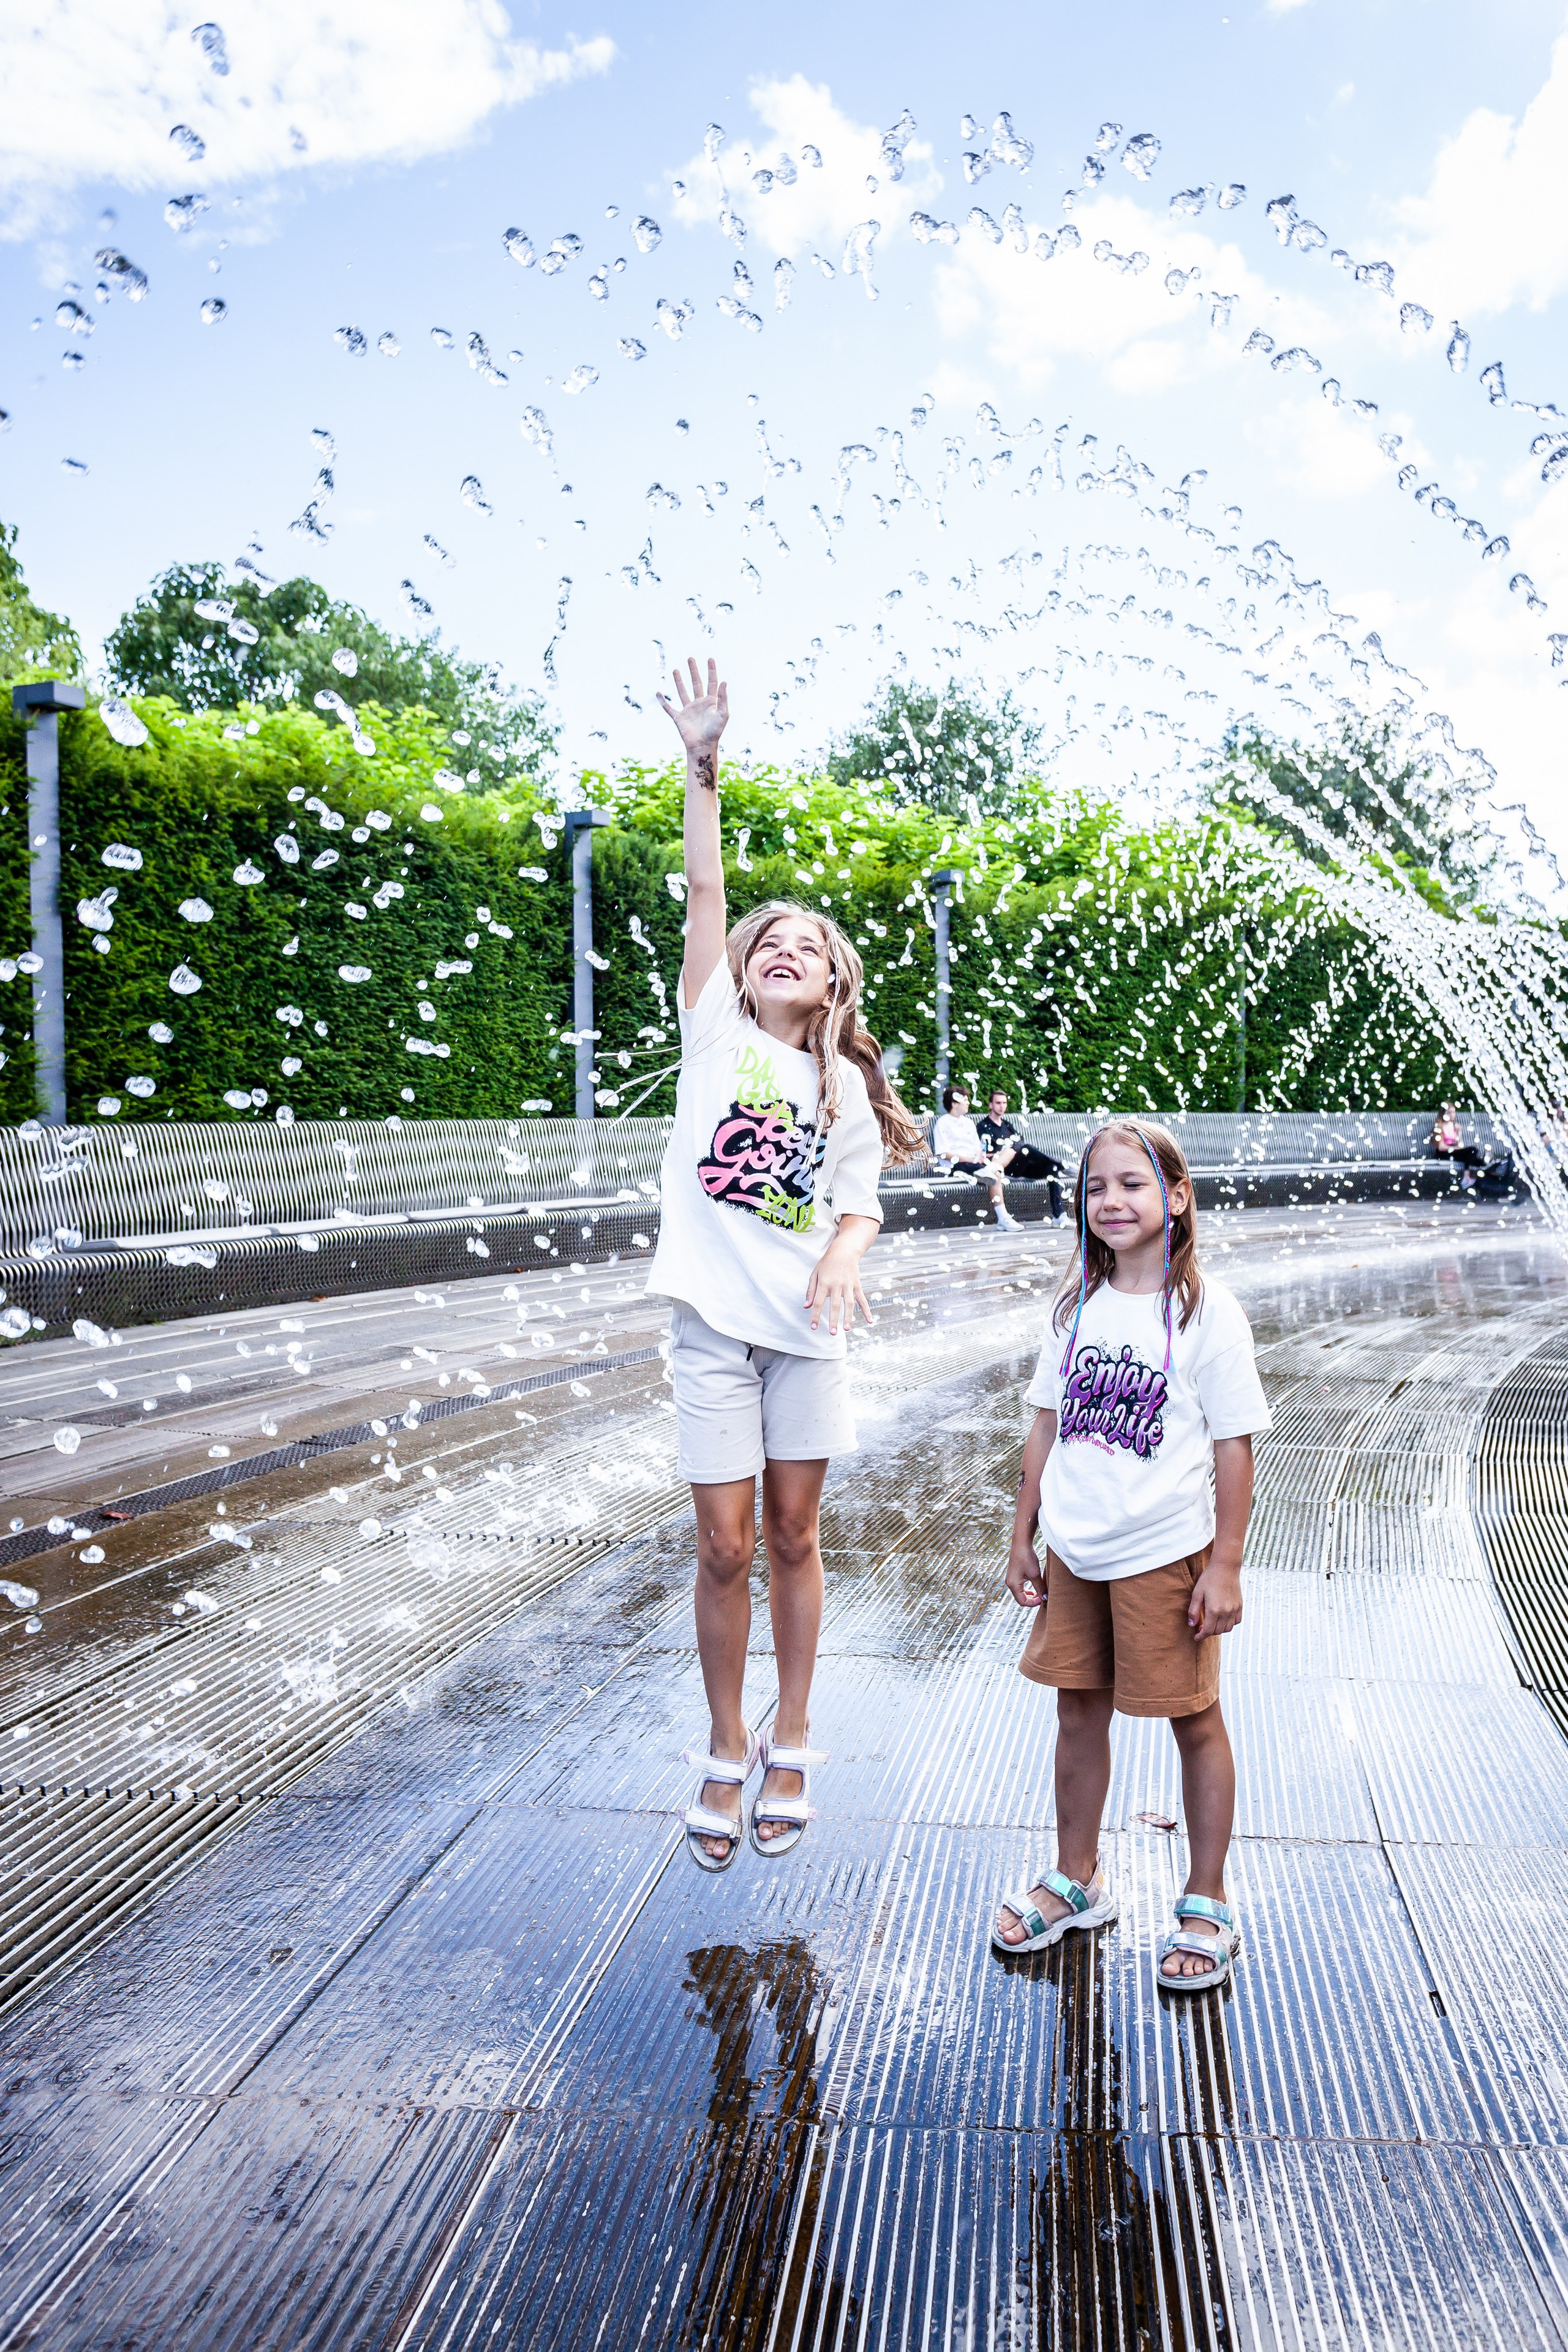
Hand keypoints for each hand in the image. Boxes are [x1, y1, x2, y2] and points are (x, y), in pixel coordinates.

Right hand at [657, 656, 728, 775]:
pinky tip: (658, 693)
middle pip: (696, 683)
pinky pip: (669, 708)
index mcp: (711, 702)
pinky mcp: (679, 717)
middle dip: (694, 671)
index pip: (711, 683)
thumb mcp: (723, 714)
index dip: (711, 671)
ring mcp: (688, 710)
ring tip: (676, 670)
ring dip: (679, 681)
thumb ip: (723, 698)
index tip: (710, 659)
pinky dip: (663, 701)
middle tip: (690, 658)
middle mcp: (699, 704)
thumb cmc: (715, 732)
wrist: (702, 746)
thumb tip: (724, 681)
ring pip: (683, 692)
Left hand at [804, 1239, 871, 1333]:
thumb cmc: (827, 1263)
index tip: (813, 1327)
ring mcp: (848, 1285)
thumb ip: (811, 1291)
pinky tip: (869, 1320)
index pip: (818, 1302)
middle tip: (832, 1333)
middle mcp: (836, 1284)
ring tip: (847, 1329)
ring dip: (848, 1317)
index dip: (815, 1315)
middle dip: (833, 1320)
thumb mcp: (815, 1274)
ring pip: (849, 1303)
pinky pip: (862, 1299)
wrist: (844, 1250)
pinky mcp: (857, 1285)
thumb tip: (806, 1306)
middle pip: (834, 1305)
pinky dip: (866, 1310)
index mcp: (824, 1282)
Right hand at [1005, 1538, 1044, 1608]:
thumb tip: (1045, 1598)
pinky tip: (1035, 1586)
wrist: (1021, 1543)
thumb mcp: (1035, 1575)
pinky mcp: (1014, 1574)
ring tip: (1040, 1592)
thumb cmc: (1026, 1558)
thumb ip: (1040, 1588)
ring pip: (1021, 1593)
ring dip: (1031, 1594)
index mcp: (1013, 1585)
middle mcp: (1010, 1583)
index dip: (1034, 1603)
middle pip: (1021, 1598)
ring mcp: (1011, 1578)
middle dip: (1032, 1599)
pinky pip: (1020, 1587)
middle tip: (1043, 1596)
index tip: (1043, 1598)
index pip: (1023, 1602)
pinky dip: (1028, 1589)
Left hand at [1188, 1558, 1242, 1638]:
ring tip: (1212, 1623)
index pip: (1208, 1631)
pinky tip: (1222, 1618)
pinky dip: (1229, 1623)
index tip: (1196, 1637)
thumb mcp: (1197, 1593)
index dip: (1201, 1636)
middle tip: (1201, 1627)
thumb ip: (1194, 1610)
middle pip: (1218, 1631)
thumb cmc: (1209, 1579)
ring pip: (1228, 1628)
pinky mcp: (1240, 1606)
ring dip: (1219, 1629)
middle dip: (1208, 1632)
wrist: (1225, 1568)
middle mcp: (1226, 1612)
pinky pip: (1236, 1621)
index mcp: (1214, 1610)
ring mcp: (1235, 1609)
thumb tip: (1191, 1624)